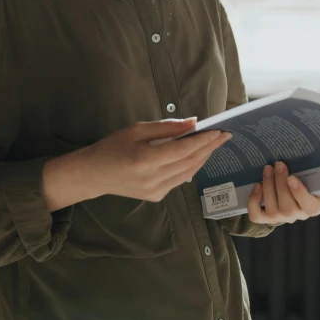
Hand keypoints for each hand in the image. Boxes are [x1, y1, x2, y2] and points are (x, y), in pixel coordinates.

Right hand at [87, 117, 232, 201]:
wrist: (94, 174)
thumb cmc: (113, 147)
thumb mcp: (137, 130)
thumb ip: (166, 127)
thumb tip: (193, 123)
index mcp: (146, 159)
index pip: (183, 150)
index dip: (203, 140)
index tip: (219, 131)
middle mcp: (153, 179)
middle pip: (190, 162)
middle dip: (209, 148)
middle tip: (225, 135)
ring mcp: (156, 191)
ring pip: (189, 173)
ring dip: (203, 157)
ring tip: (215, 144)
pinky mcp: (156, 197)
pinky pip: (180, 180)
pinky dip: (191, 167)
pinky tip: (197, 156)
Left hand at [247, 161, 319, 224]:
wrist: (289, 190)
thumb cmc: (303, 178)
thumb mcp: (310, 175)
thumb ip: (307, 169)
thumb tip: (297, 148)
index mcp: (315, 206)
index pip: (312, 207)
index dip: (300, 194)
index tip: (292, 177)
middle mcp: (299, 215)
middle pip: (289, 208)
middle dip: (280, 184)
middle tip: (278, 164)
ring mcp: (282, 219)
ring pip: (273, 210)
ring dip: (268, 186)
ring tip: (267, 169)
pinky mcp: (266, 219)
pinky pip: (257, 215)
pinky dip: (254, 200)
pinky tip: (257, 185)